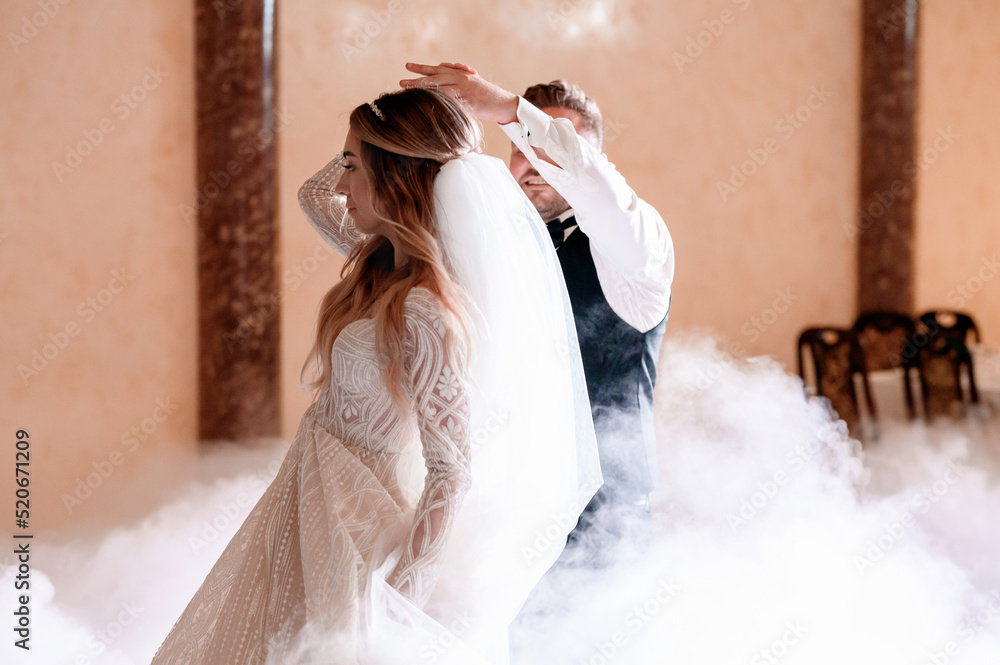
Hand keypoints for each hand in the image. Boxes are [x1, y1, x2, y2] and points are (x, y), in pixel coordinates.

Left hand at [399, 62, 519, 124]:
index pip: (437, 69)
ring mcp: (465, 90)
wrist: (505, 104)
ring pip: (440, 89)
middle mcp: (461, 79)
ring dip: (424, 91)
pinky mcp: (469, 102)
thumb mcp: (472, 84)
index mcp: (460, 74)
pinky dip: (439, 104)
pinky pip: (451, 103)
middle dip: (416, 80)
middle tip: (401, 82)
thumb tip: (443, 82)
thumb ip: (458, 81)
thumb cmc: (487, 97)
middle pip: (435, 78)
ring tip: (409, 92)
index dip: (421, 68)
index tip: (407, 66)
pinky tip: (427, 106)